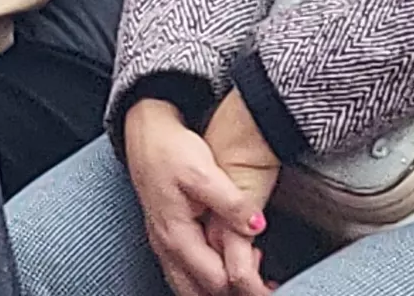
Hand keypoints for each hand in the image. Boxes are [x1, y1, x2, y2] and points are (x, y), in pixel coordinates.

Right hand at [118, 95, 269, 295]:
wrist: (144, 133)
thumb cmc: (170, 149)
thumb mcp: (203, 171)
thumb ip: (230, 202)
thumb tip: (257, 226)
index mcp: (177, 236)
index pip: (214, 281)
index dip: (243, 284)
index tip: (269, 282)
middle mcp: (167, 247)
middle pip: (201, 292)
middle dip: (233, 292)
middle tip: (264, 285)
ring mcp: (165, 244)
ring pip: (190, 288)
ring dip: (220, 289)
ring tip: (250, 278)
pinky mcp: (167, 237)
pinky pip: (185, 274)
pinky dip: (207, 279)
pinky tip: (226, 265)